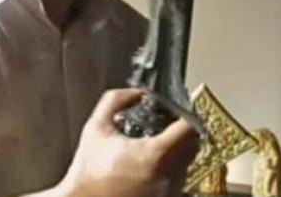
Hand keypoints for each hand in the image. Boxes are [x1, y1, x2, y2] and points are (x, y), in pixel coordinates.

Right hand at [58, 88, 198, 196]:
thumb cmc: (87, 172)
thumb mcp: (97, 128)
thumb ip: (115, 101)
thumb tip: (136, 93)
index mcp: (156, 155)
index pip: (190, 129)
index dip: (186, 115)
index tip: (177, 111)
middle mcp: (169, 177)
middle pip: (192, 147)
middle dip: (182, 133)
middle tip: (167, 125)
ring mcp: (168, 193)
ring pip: (186, 165)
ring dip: (176, 152)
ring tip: (153, 147)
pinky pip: (177, 181)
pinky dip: (168, 170)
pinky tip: (148, 166)